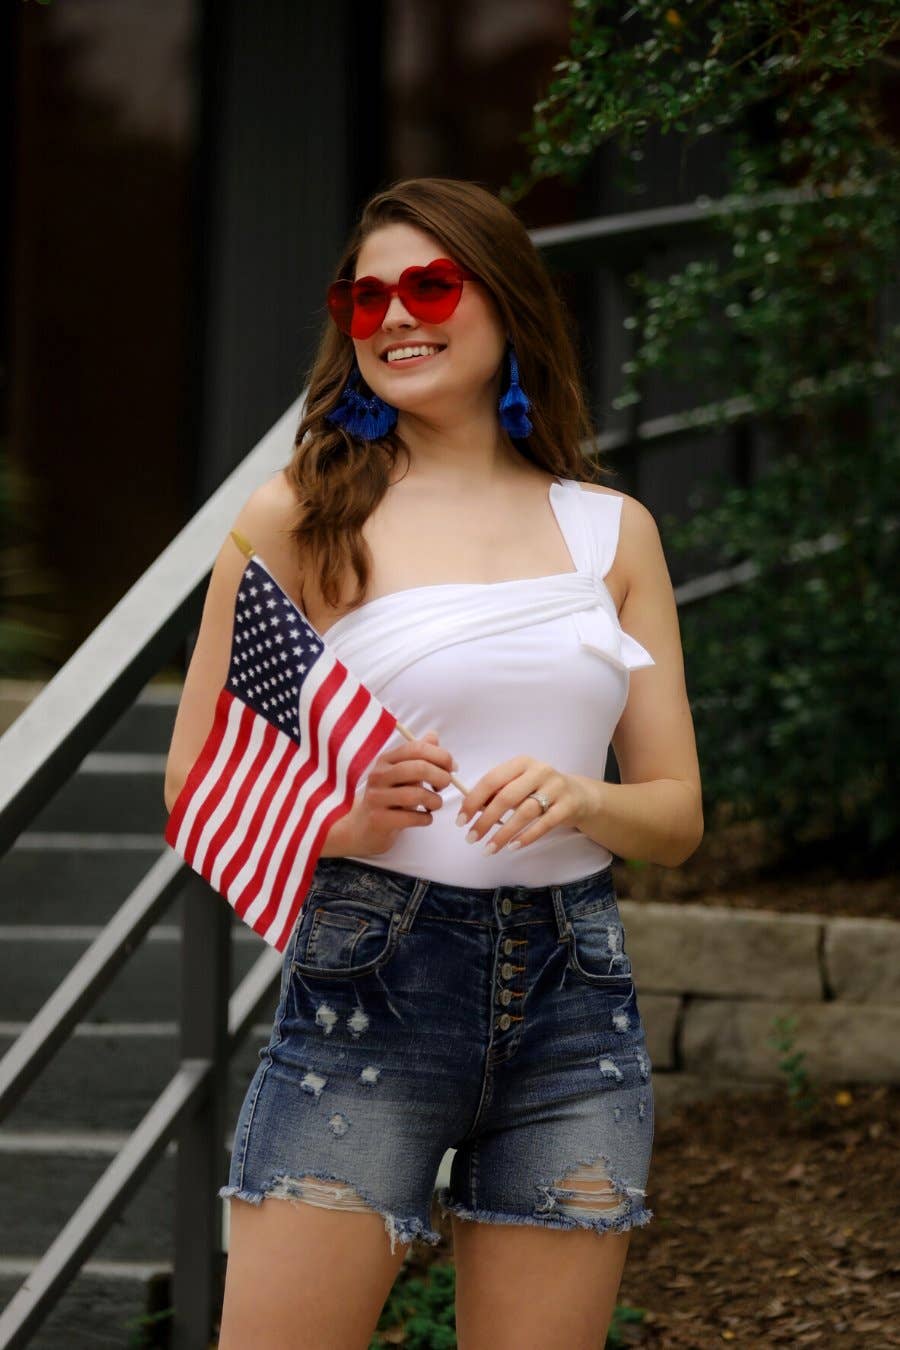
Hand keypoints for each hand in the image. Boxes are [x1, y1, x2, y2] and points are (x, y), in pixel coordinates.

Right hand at [324, 731, 454, 857]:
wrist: (364, 826)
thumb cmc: (390, 796)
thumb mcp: (403, 773)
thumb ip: (419, 754)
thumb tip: (434, 735)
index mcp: (386, 759)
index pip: (416, 748)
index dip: (440, 755)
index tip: (452, 768)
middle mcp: (379, 775)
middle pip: (418, 768)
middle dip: (441, 777)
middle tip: (445, 785)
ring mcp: (376, 797)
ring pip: (415, 794)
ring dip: (435, 801)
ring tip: (435, 804)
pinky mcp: (378, 819)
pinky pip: (411, 817)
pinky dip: (426, 818)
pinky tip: (425, 817)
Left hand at [455, 756, 591, 854]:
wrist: (579, 796)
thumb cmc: (540, 791)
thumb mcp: (519, 785)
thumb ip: (497, 794)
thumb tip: (470, 810)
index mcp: (521, 763)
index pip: (492, 780)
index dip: (473, 800)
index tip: (461, 820)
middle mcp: (539, 771)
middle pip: (506, 797)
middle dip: (485, 820)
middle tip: (471, 838)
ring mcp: (555, 788)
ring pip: (525, 812)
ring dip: (503, 833)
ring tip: (488, 849)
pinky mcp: (567, 806)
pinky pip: (544, 824)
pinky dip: (526, 836)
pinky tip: (512, 846)